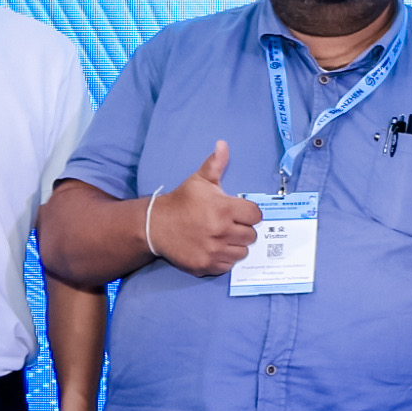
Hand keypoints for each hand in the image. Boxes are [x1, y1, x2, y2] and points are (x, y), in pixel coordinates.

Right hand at [150, 138, 261, 275]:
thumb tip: (223, 144)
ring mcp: (214, 250)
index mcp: (224, 209)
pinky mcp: (206, 265)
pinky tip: (215, 248)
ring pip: (242, 252)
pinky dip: (224, 258)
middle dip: (243, 229)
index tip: (240, 213)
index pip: (256, 215)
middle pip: (251, 235)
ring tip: (223, 237)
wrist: (155, 226)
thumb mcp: (198, 180)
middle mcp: (221, 231)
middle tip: (230, 225)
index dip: (249, 213)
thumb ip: (215, 164)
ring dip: (236, 245)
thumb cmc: (181, 202)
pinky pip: (228, 265)